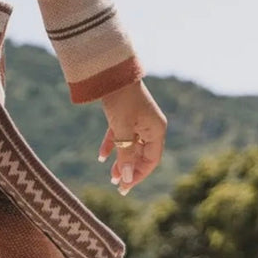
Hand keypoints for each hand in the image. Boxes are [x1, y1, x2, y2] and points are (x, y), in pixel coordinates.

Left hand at [97, 79, 166, 194]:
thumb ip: (125, 153)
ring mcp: (138, 120)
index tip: (126, 186)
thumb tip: (125, 177)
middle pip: (142, 154)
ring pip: (130, 146)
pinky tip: (101, 157)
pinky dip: (112, 144)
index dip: (139, 174)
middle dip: (129, 169)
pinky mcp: (125, 114)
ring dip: (120, 160)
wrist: (110, 71)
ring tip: (110, 175)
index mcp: (156, 130)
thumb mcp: (122, 128)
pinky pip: (120, 134)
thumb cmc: (120, 98)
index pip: (151, 160)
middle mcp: (150, 126)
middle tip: (117, 185)